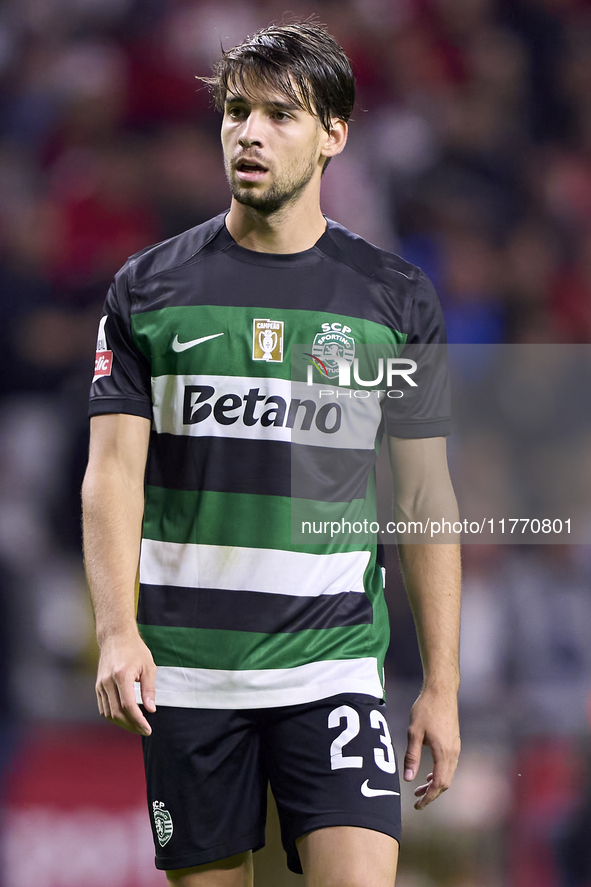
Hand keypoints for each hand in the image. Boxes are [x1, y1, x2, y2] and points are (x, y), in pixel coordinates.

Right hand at [95, 631, 156, 735]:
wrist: (115, 637)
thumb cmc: (134, 650)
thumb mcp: (148, 666)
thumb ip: (149, 689)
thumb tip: (151, 709)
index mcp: (121, 675)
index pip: (128, 706)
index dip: (138, 721)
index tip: (148, 729)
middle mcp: (108, 681)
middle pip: (117, 713)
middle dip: (131, 725)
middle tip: (144, 730)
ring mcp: (100, 684)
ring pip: (108, 713)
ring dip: (122, 724)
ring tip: (136, 726)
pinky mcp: (98, 686)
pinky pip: (103, 708)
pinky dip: (113, 717)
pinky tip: (124, 718)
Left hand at [403, 687, 459, 808]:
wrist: (441, 691)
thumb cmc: (426, 709)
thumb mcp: (414, 733)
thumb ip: (411, 757)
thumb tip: (409, 779)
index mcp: (443, 753)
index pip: (438, 784)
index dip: (428, 797)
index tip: (418, 805)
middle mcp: (453, 753)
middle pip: (445, 782)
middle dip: (431, 793)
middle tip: (417, 800)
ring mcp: (456, 747)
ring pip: (448, 774)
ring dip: (435, 783)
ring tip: (420, 788)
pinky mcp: (454, 741)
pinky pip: (449, 765)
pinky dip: (440, 773)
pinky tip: (429, 773)